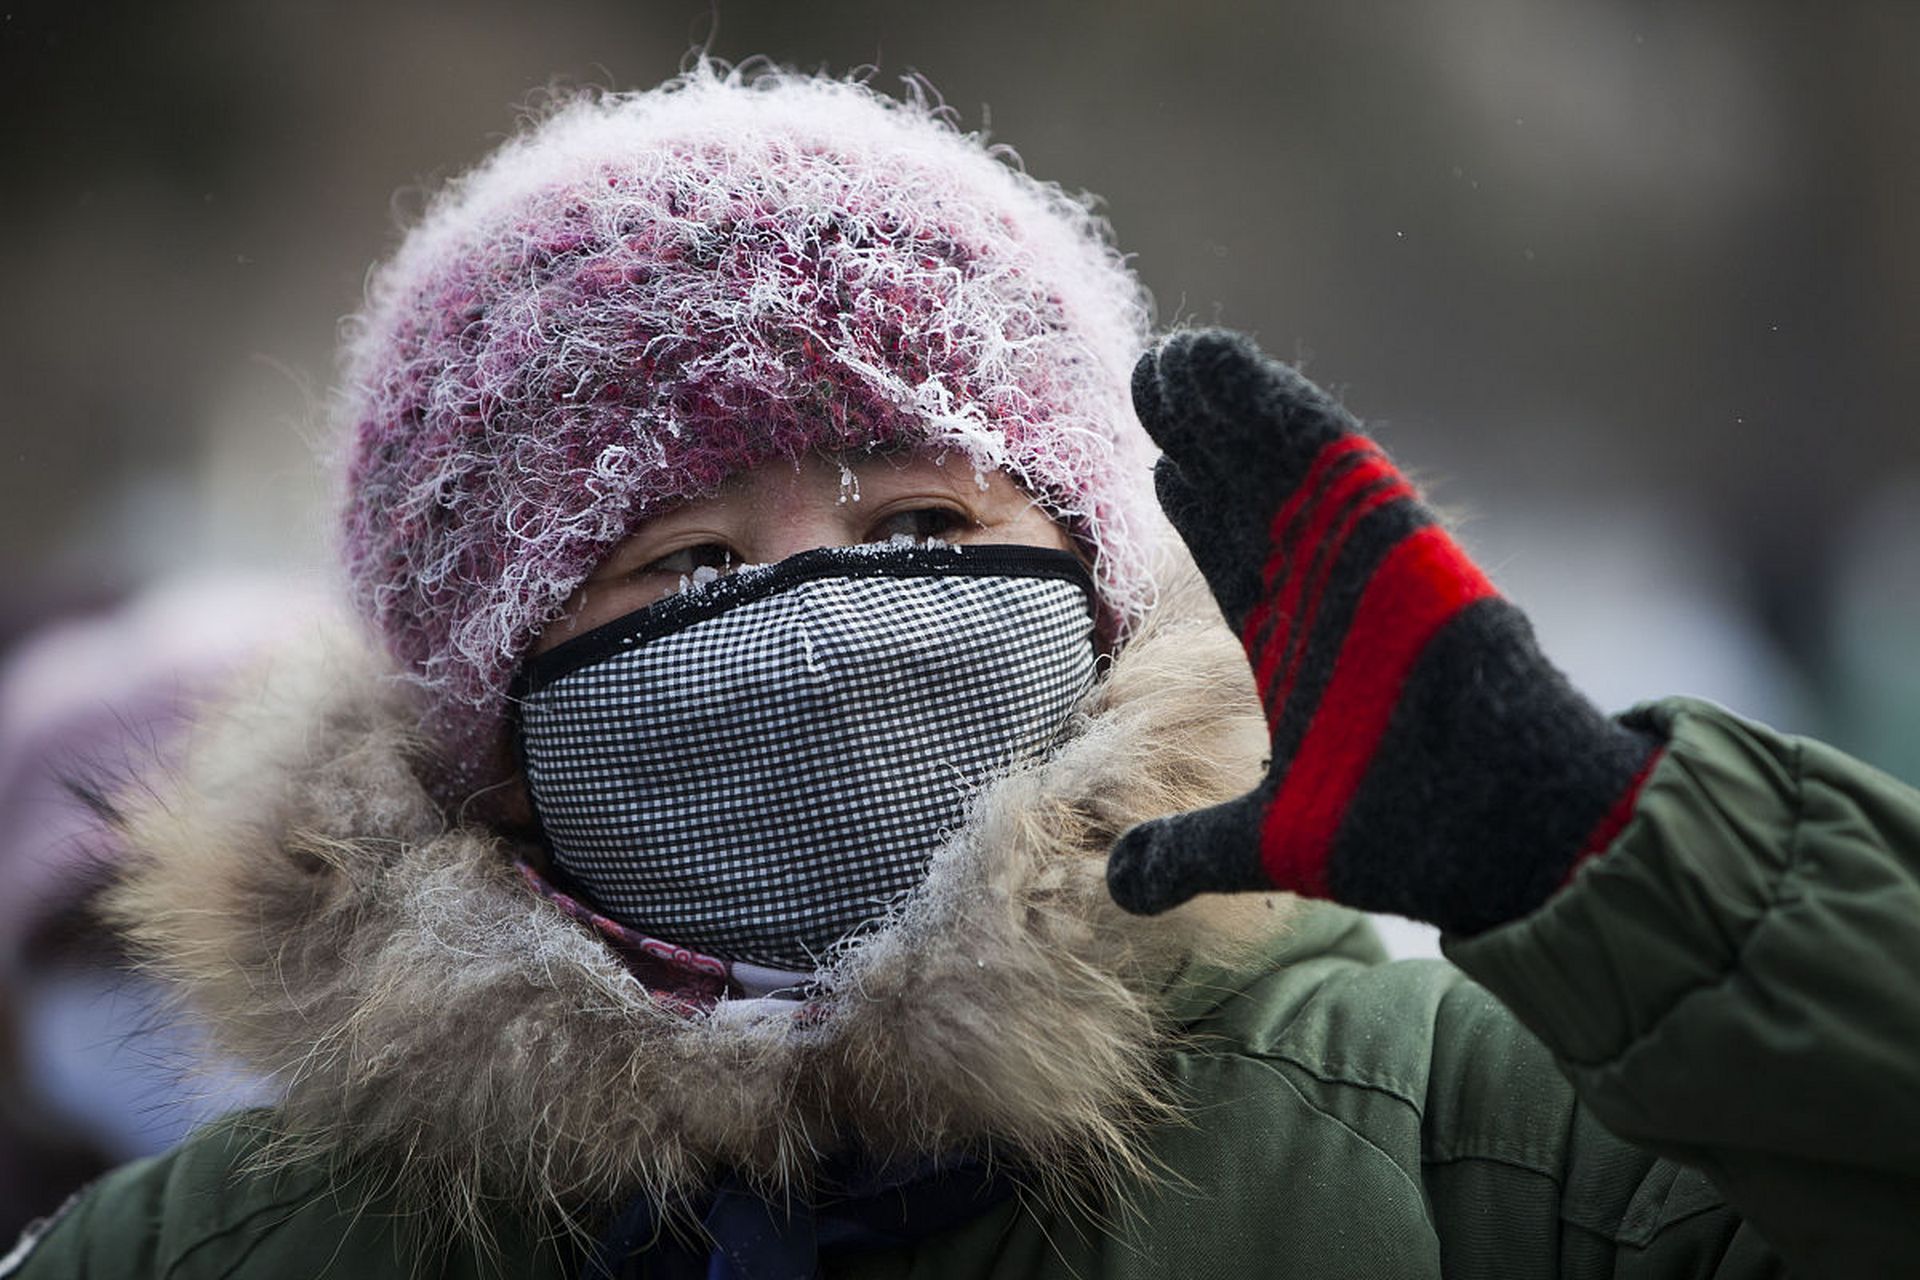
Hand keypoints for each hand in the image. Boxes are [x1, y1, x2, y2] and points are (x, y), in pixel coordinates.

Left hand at [1108, 331, 1660, 933]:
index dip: (1198, 504)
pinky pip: (1333, 461)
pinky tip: (1226, 366)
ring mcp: (1359, 563)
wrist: (1509, 840)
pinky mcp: (1397, 545)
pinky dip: (1280, 411)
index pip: (1236, 558)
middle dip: (1198, 435)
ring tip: (1175, 355)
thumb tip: (1117, 881)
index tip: (1160, 462)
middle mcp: (1324, 594)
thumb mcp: (1272, 840)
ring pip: (1281, 462)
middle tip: (1149, 375)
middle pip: (1249, 493)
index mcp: (1298, 647)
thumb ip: (1191, 850)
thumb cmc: (1410, 838)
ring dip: (1226, 405)